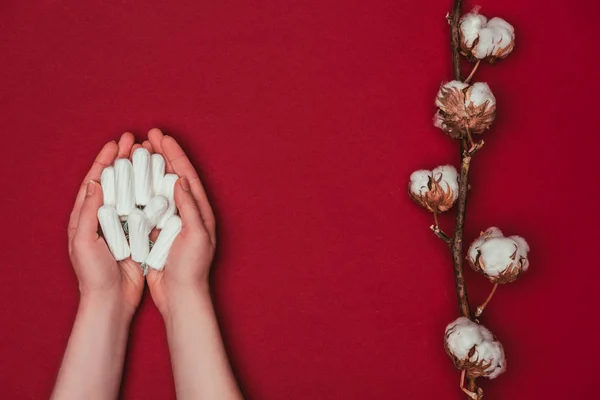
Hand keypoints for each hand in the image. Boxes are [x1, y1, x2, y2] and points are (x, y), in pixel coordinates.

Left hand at [67, 132, 144, 314]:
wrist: (110, 300)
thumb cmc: (92, 274)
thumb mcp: (83, 242)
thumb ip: (87, 211)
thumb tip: (96, 182)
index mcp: (84, 216)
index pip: (95, 180)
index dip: (105, 160)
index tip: (116, 142)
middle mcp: (103, 217)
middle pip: (114, 182)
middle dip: (124, 160)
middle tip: (136, 142)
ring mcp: (121, 226)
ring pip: (131, 193)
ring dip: (140, 174)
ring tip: (150, 157)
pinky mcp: (136, 235)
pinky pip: (145, 209)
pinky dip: (152, 194)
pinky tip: (161, 184)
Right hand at [143, 129, 216, 316]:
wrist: (181, 296)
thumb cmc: (192, 269)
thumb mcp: (197, 236)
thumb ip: (190, 208)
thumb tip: (181, 179)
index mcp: (201, 211)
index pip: (187, 175)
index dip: (175, 154)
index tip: (162, 137)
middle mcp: (188, 213)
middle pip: (173, 177)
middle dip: (162, 155)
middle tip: (149, 136)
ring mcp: (173, 222)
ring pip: (159, 188)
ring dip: (149, 170)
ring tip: (138, 153)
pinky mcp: (159, 232)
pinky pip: (149, 205)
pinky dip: (140, 191)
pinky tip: (129, 182)